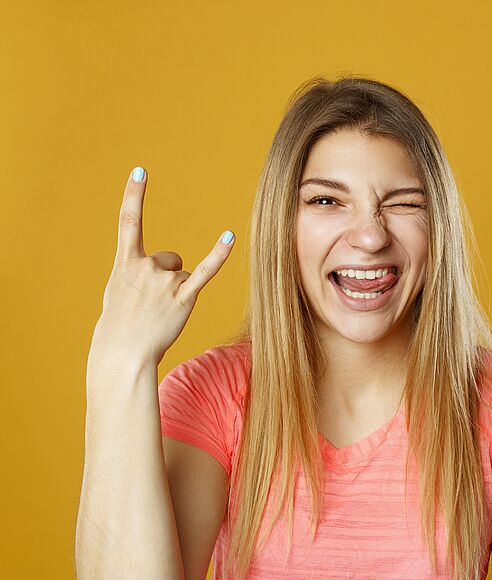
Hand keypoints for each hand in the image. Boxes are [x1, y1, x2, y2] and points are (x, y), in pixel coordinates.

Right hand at [89, 166, 234, 366]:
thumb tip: (163, 270)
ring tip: (161, 312)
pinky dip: (218, 255)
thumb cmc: (121, 326)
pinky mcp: (184, 297)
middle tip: (150, 304)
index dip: (134, 195)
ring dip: (176, 291)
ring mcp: (165, 282)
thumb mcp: (119, 293)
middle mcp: (145, 267)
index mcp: (125, 264)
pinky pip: (204, 272)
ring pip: (182, 273)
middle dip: (164, 278)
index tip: (140, 171)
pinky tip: (229, 237)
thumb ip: (137, 274)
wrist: (123, 353)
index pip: (129, 222)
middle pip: (169, 258)